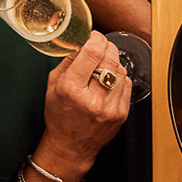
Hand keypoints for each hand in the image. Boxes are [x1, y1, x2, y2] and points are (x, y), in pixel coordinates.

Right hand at [37, 32, 133, 179]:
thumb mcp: (53, 84)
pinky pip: (127, 85)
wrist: (71, 146)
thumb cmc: (60, 115)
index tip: (94, 36)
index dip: (96, 38)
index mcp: (71, 89)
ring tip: (104, 66)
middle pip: (110, 59)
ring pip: (121, 71)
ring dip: (114, 63)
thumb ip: (68, 61)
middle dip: (107, 47)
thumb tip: (83, 42)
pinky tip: (110, 81)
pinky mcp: (121, 114)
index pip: (92, 53)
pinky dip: (120, 78)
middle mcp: (92, 99)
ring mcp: (109, 108)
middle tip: (101, 46)